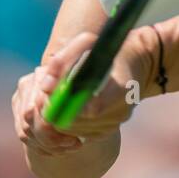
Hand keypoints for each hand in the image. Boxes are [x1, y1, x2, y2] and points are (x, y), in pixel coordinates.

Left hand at [13, 29, 155, 152]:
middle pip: (78, 122)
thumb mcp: (85, 44)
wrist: (133, 63)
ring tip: (62, 97)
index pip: (91, 108)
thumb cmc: (104, 50)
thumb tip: (45, 87)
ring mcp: (116, 124)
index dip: (67, 105)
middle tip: (49, 95)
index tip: (54, 94)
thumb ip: (62, 61)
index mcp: (121, 89)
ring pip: (75, 130)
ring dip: (62, 116)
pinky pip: (80, 134)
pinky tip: (72, 105)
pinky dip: (70, 121)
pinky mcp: (108, 132)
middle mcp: (121, 111)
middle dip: (58, 110)